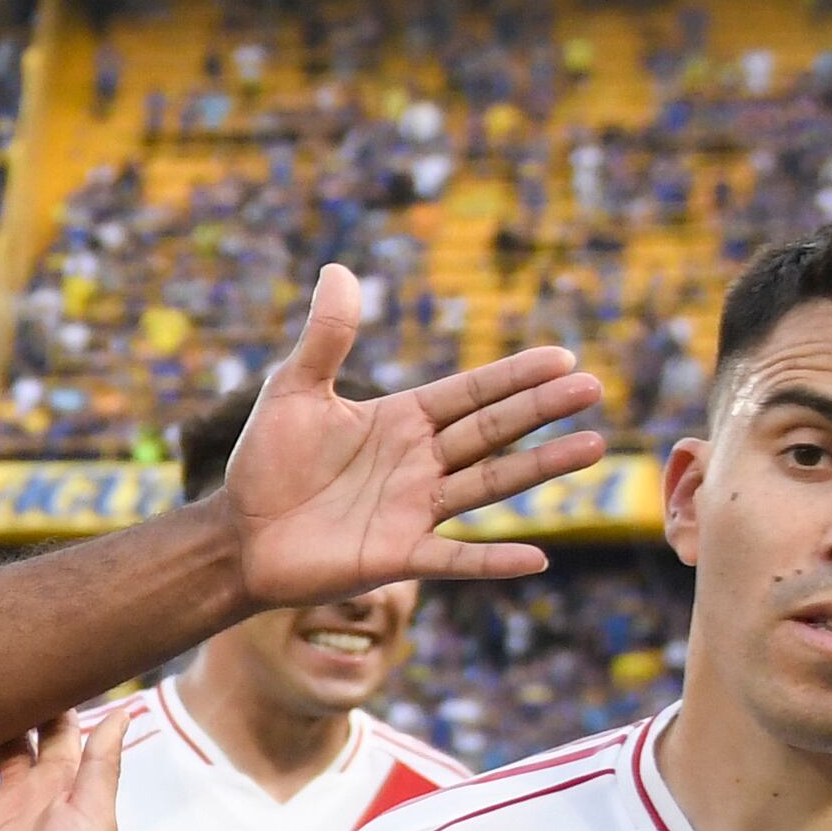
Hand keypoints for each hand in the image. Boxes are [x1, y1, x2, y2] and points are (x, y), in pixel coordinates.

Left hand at [217, 266, 606, 601]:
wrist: (238, 536)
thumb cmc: (266, 464)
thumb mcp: (292, 391)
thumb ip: (324, 338)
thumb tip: (339, 269)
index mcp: (402, 420)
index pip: (470, 393)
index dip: (513, 376)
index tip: (561, 358)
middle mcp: (421, 463)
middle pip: (492, 430)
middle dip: (541, 409)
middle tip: (593, 388)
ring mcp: (416, 511)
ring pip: (490, 485)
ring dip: (540, 468)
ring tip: (593, 446)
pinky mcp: (399, 557)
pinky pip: (455, 558)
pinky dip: (494, 560)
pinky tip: (536, 558)